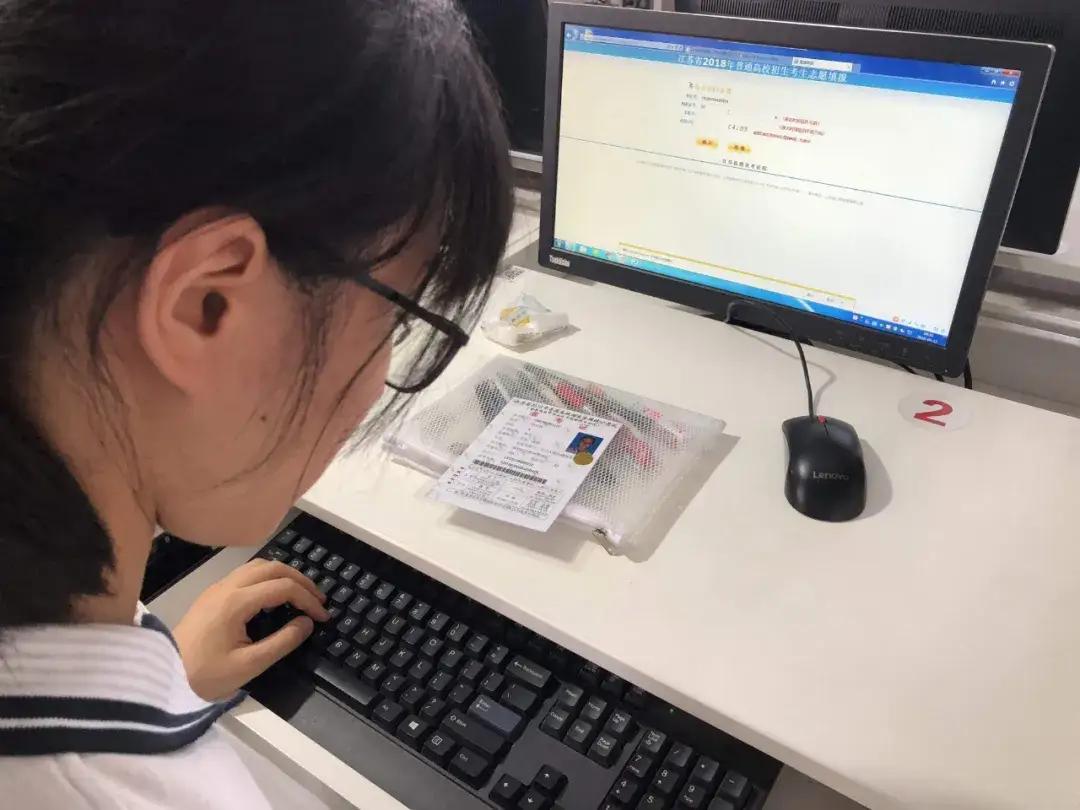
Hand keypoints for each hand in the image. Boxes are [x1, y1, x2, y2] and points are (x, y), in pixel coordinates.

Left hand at [173, 558, 329, 700]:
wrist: (163, 677)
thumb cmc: (205, 676)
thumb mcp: (249, 666)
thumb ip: (282, 642)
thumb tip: (306, 623)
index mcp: (236, 602)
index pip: (283, 587)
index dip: (308, 599)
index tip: (322, 617)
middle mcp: (227, 587)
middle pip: (272, 567)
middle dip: (300, 580)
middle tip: (318, 600)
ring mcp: (217, 588)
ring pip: (258, 566)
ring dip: (283, 575)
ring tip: (300, 594)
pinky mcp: (212, 595)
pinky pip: (246, 574)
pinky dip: (268, 578)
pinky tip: (274, 597)